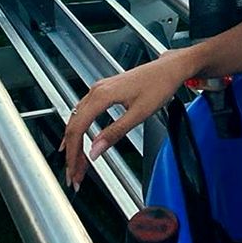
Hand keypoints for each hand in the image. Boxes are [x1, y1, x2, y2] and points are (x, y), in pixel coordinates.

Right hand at [61, 48, 197, 189]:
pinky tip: (79, 140)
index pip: (77, 129)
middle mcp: (96, 90)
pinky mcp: (104, 90)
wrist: (170, 68)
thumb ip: (115, 132)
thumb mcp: (139, 114)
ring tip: (77, 164)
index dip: (73, 153)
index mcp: (101, 95)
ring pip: (77, 120)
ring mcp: (99, 89)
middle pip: (73, 126)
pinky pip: (84, 113)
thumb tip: (96, 150)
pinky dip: (80, 130)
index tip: (73, 170)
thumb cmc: (160, 84)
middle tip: (73, 174)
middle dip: (72, 153)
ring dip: (75, 143)